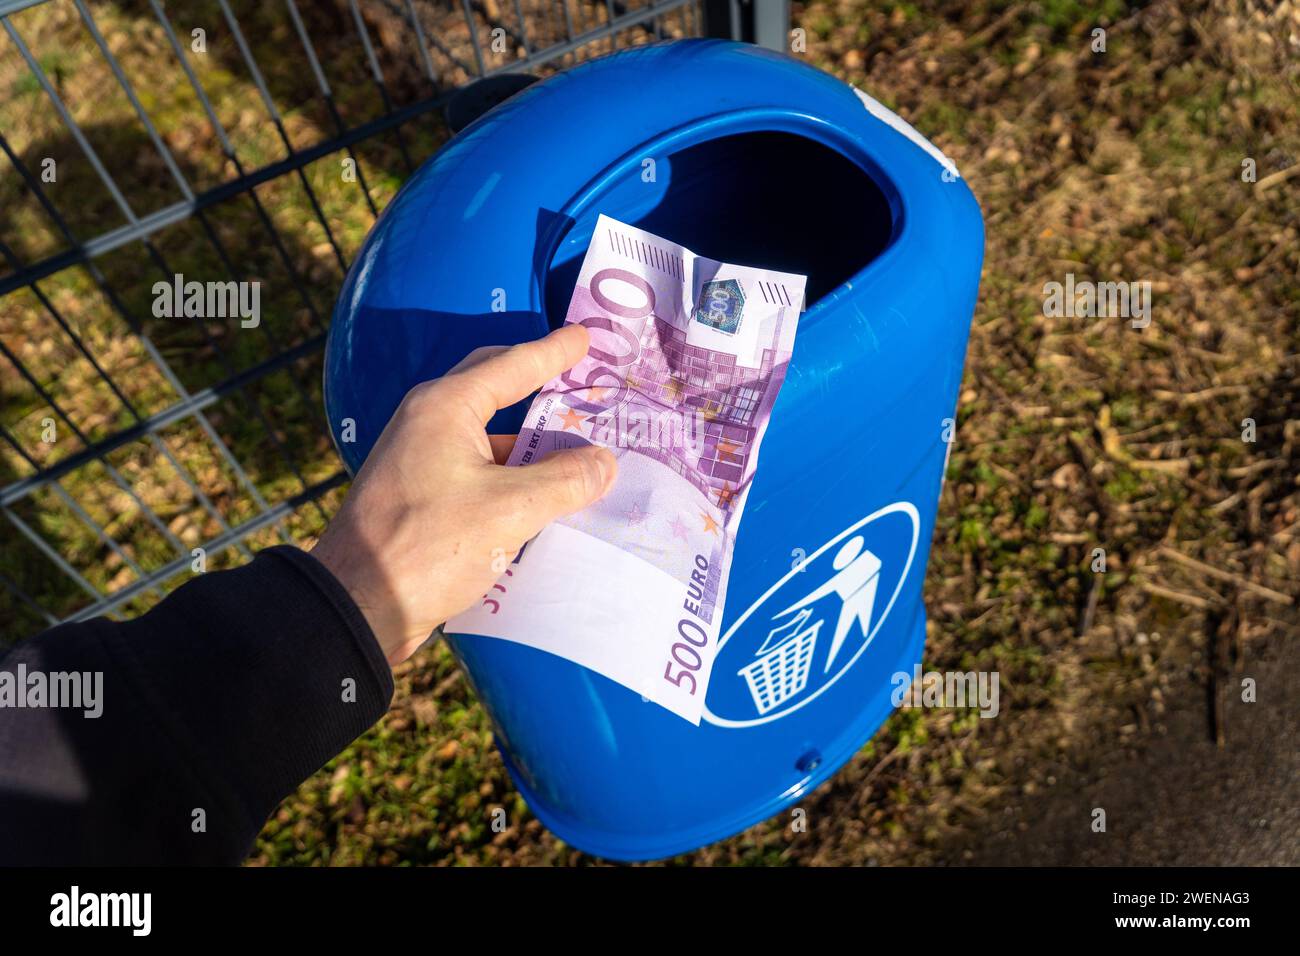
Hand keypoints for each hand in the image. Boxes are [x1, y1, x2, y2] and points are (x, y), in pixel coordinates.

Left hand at [312, 325, 616, 664]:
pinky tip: (545, 500)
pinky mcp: (421, 500)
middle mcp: (429, 425)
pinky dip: (515, 481)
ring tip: (581, 453)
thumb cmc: (430, 545)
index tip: (584, 337)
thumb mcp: (509, 510)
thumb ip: (564, 481)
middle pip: (495, 394)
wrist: (356, 607)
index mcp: (445, 408)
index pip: (511, 366)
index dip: (552, 352)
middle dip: (539, 388)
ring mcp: (421, 463)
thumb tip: (604, 463)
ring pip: (491, 442)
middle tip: (581, 381)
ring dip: (533, 448)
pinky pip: (480, 475)